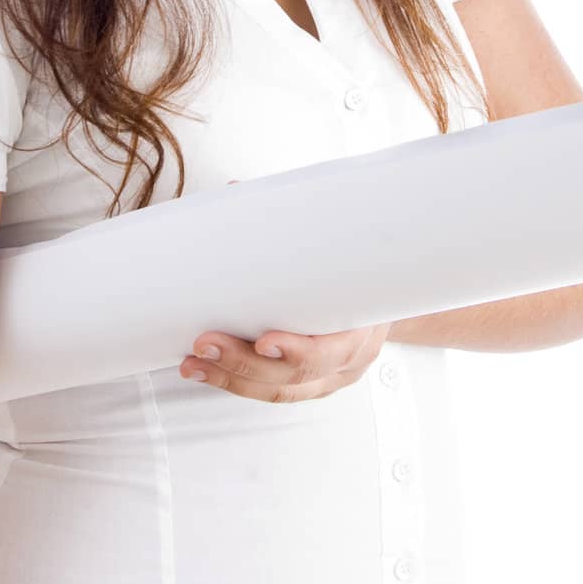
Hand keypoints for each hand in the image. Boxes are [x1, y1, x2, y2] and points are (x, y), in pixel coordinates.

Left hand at [179, 179, 392, 402]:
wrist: (389, 291)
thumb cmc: (357, 263)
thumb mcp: (340, 239)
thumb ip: (291, 220)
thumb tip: (237, 191)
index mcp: (364, 323)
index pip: (332, 348)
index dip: (297, 351)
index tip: (262, 340)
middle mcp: (350, 357)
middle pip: (296, 375)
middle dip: (244, 364)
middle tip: (206, 344)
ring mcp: (331, 376)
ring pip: (280, 390)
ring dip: (231, 379)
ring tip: (194, 363)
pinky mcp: (312, 384)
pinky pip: (274, 392)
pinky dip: (238, 384)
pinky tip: (208, 372)